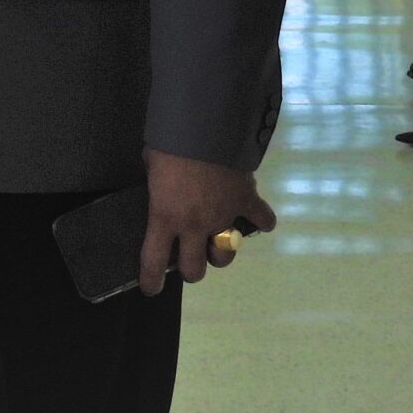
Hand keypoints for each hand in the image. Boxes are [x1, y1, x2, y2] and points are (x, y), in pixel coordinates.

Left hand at [136, 148, 275, 295]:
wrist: (205, 124)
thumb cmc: (169, 142)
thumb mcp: (152, 165)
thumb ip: (158, 185)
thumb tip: (161, 185)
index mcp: (165, 217)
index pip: (154, 261)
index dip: (151, 281)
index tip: (151, 289)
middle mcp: (194, 226)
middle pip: (195, 270)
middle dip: (191, 270)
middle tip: (188, 258)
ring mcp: (223, 217)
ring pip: (225, 254)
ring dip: (220, 252)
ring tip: (217, 240)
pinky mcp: (246, 202)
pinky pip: (262, 221)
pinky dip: (261, 221)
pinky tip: (258, 219)